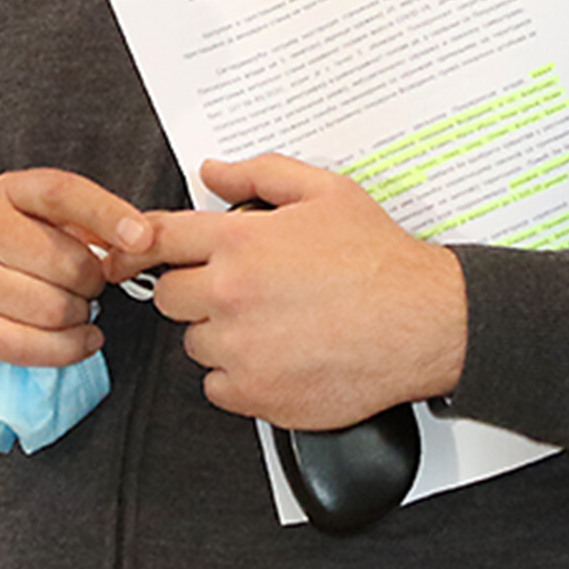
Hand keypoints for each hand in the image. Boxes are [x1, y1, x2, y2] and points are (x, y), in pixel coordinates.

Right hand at [0, 168, 155, 383]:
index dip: (108, 214)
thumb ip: (86, 226)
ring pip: (56, 309)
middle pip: (70, 263)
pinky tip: (77, 340)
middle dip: (93, 285)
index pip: (62, 193)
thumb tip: (140, 241)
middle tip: (84, 289)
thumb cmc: (4, 262)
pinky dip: (70, 349)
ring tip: (71, 313)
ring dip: (80, 320)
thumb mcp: (38, 226)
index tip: (144, 239)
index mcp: (5, 192)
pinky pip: (37, 346)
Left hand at [135, 154, 466, 429]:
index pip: (158, 238)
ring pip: (194, 344)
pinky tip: (275, 358)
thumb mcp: (325, 192)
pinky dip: (239, 378)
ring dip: (219, 335)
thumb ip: (259, 176)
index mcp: (239, 243)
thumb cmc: (380, 260)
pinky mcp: (257, 395)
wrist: (425, 322)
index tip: (143, 253)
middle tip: (237, 290)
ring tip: (269, 324)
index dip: (148, 243)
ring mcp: (241, 349)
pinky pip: (217, 388)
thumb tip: (212, 173)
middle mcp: (230, 295)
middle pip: (167, 296)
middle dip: (194, 290)